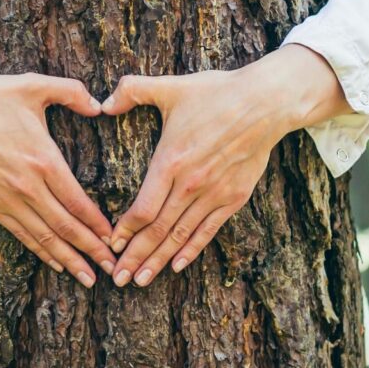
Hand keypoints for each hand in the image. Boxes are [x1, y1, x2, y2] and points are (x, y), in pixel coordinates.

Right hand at [0, 68, 115, 287]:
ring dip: (68, 260)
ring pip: (44, 237)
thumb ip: (71, 92)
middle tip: (113, 269)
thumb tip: (99, 105)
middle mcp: (27, 186)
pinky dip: (41, 251)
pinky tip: (56, 263)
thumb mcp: (32, 85)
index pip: (77, 202)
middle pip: (65, 227)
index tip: (115, 240)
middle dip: (91, 251)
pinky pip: (21, 234)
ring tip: (89, 278)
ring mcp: (7, 199)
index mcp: (42, 159)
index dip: (98, 225)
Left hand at [101, 45, 352, 286]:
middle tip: (118, 279)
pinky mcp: (233, 198)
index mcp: (171, 161)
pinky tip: (176, 266)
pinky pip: (208, 231)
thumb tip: (102, 102)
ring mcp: (214, 194)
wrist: (266, 102)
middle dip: (135, 257)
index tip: (110, 245)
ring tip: (140, 280)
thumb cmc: (216, 93)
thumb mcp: (170, 87)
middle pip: (158, 230)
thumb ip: (132, 91)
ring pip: (180, 236)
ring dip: (158, 261)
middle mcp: (190, 184)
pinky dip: (191, 251)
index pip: (142, 208)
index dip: (124, 231)